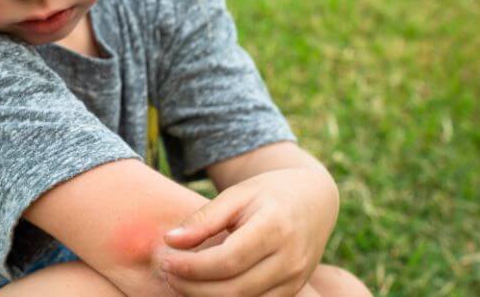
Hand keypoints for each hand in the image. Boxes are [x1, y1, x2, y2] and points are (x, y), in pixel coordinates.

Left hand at [159, 167, 338, 295]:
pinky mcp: (293, 291)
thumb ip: (204, 218)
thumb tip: (170, 240)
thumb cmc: (268, 193)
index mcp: (275, 227)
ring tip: (180, 281)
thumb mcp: (237, 194)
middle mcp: (290, 259)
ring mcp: (295, 279)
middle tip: (167, 273)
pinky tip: (203, 288)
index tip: (165, 260)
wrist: (313, 201)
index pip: (228, 260)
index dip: (192, 266)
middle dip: (193, 287)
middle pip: (234, 289)